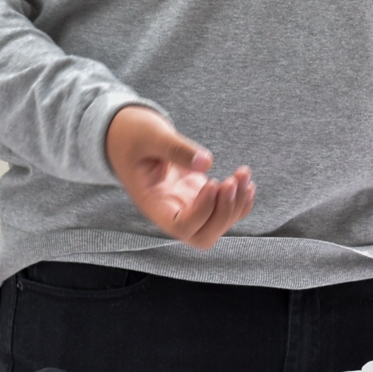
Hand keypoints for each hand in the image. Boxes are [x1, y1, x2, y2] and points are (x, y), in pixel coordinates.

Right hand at [104, 105, 254, 249]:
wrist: (127, 136)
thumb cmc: (133, 135)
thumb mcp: (150, 135)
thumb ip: (175, 148)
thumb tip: (207, 163)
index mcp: (152, 203)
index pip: (181, 226)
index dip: (203, 211)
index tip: (213, 181)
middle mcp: (170, 211)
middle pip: (202, 236)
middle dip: (224, 214)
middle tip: (231, 182)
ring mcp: (186, 206)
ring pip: (217, 226)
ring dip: (237, 204)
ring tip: (242, 173)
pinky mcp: (198, 196)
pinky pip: (224, 211)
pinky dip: (240, 201)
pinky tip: (245, 181)